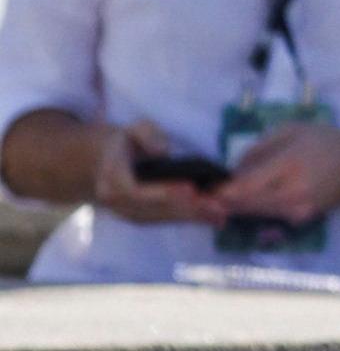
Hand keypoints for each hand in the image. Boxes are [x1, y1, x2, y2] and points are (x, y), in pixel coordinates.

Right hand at [89, 120, 226, 227]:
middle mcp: (115, 201)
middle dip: (187, 209)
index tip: (191, 189)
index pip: (136, 191)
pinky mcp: (141, 219)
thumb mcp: (132, 129)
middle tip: (218, 206)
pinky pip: (167, 220)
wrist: (106, 161)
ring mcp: (128, 213)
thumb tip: (163, 151)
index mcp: (110, 177)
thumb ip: (147, 135)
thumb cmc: (126, 142)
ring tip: (221, 213)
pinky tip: (216, 219)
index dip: (163, 192)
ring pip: (162, 218)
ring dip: (193, 218)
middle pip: (154, 209)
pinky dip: (192, 220)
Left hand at [213, 120, 339, 225]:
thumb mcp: (289, 130)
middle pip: (247, 204)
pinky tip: (247, 203)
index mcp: (289, 165)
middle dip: (225, 202)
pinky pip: (271, 216)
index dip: (222, 191)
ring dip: (237, 208)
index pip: (246, 186)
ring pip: (257, 213)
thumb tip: (234, 170)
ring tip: (222, 200)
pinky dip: (255, 211)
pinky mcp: (303, 218)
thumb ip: (258, 149)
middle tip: (206, 197)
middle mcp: (293, 192)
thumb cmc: (323, 141)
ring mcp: (299, 208)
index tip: (207, 189)